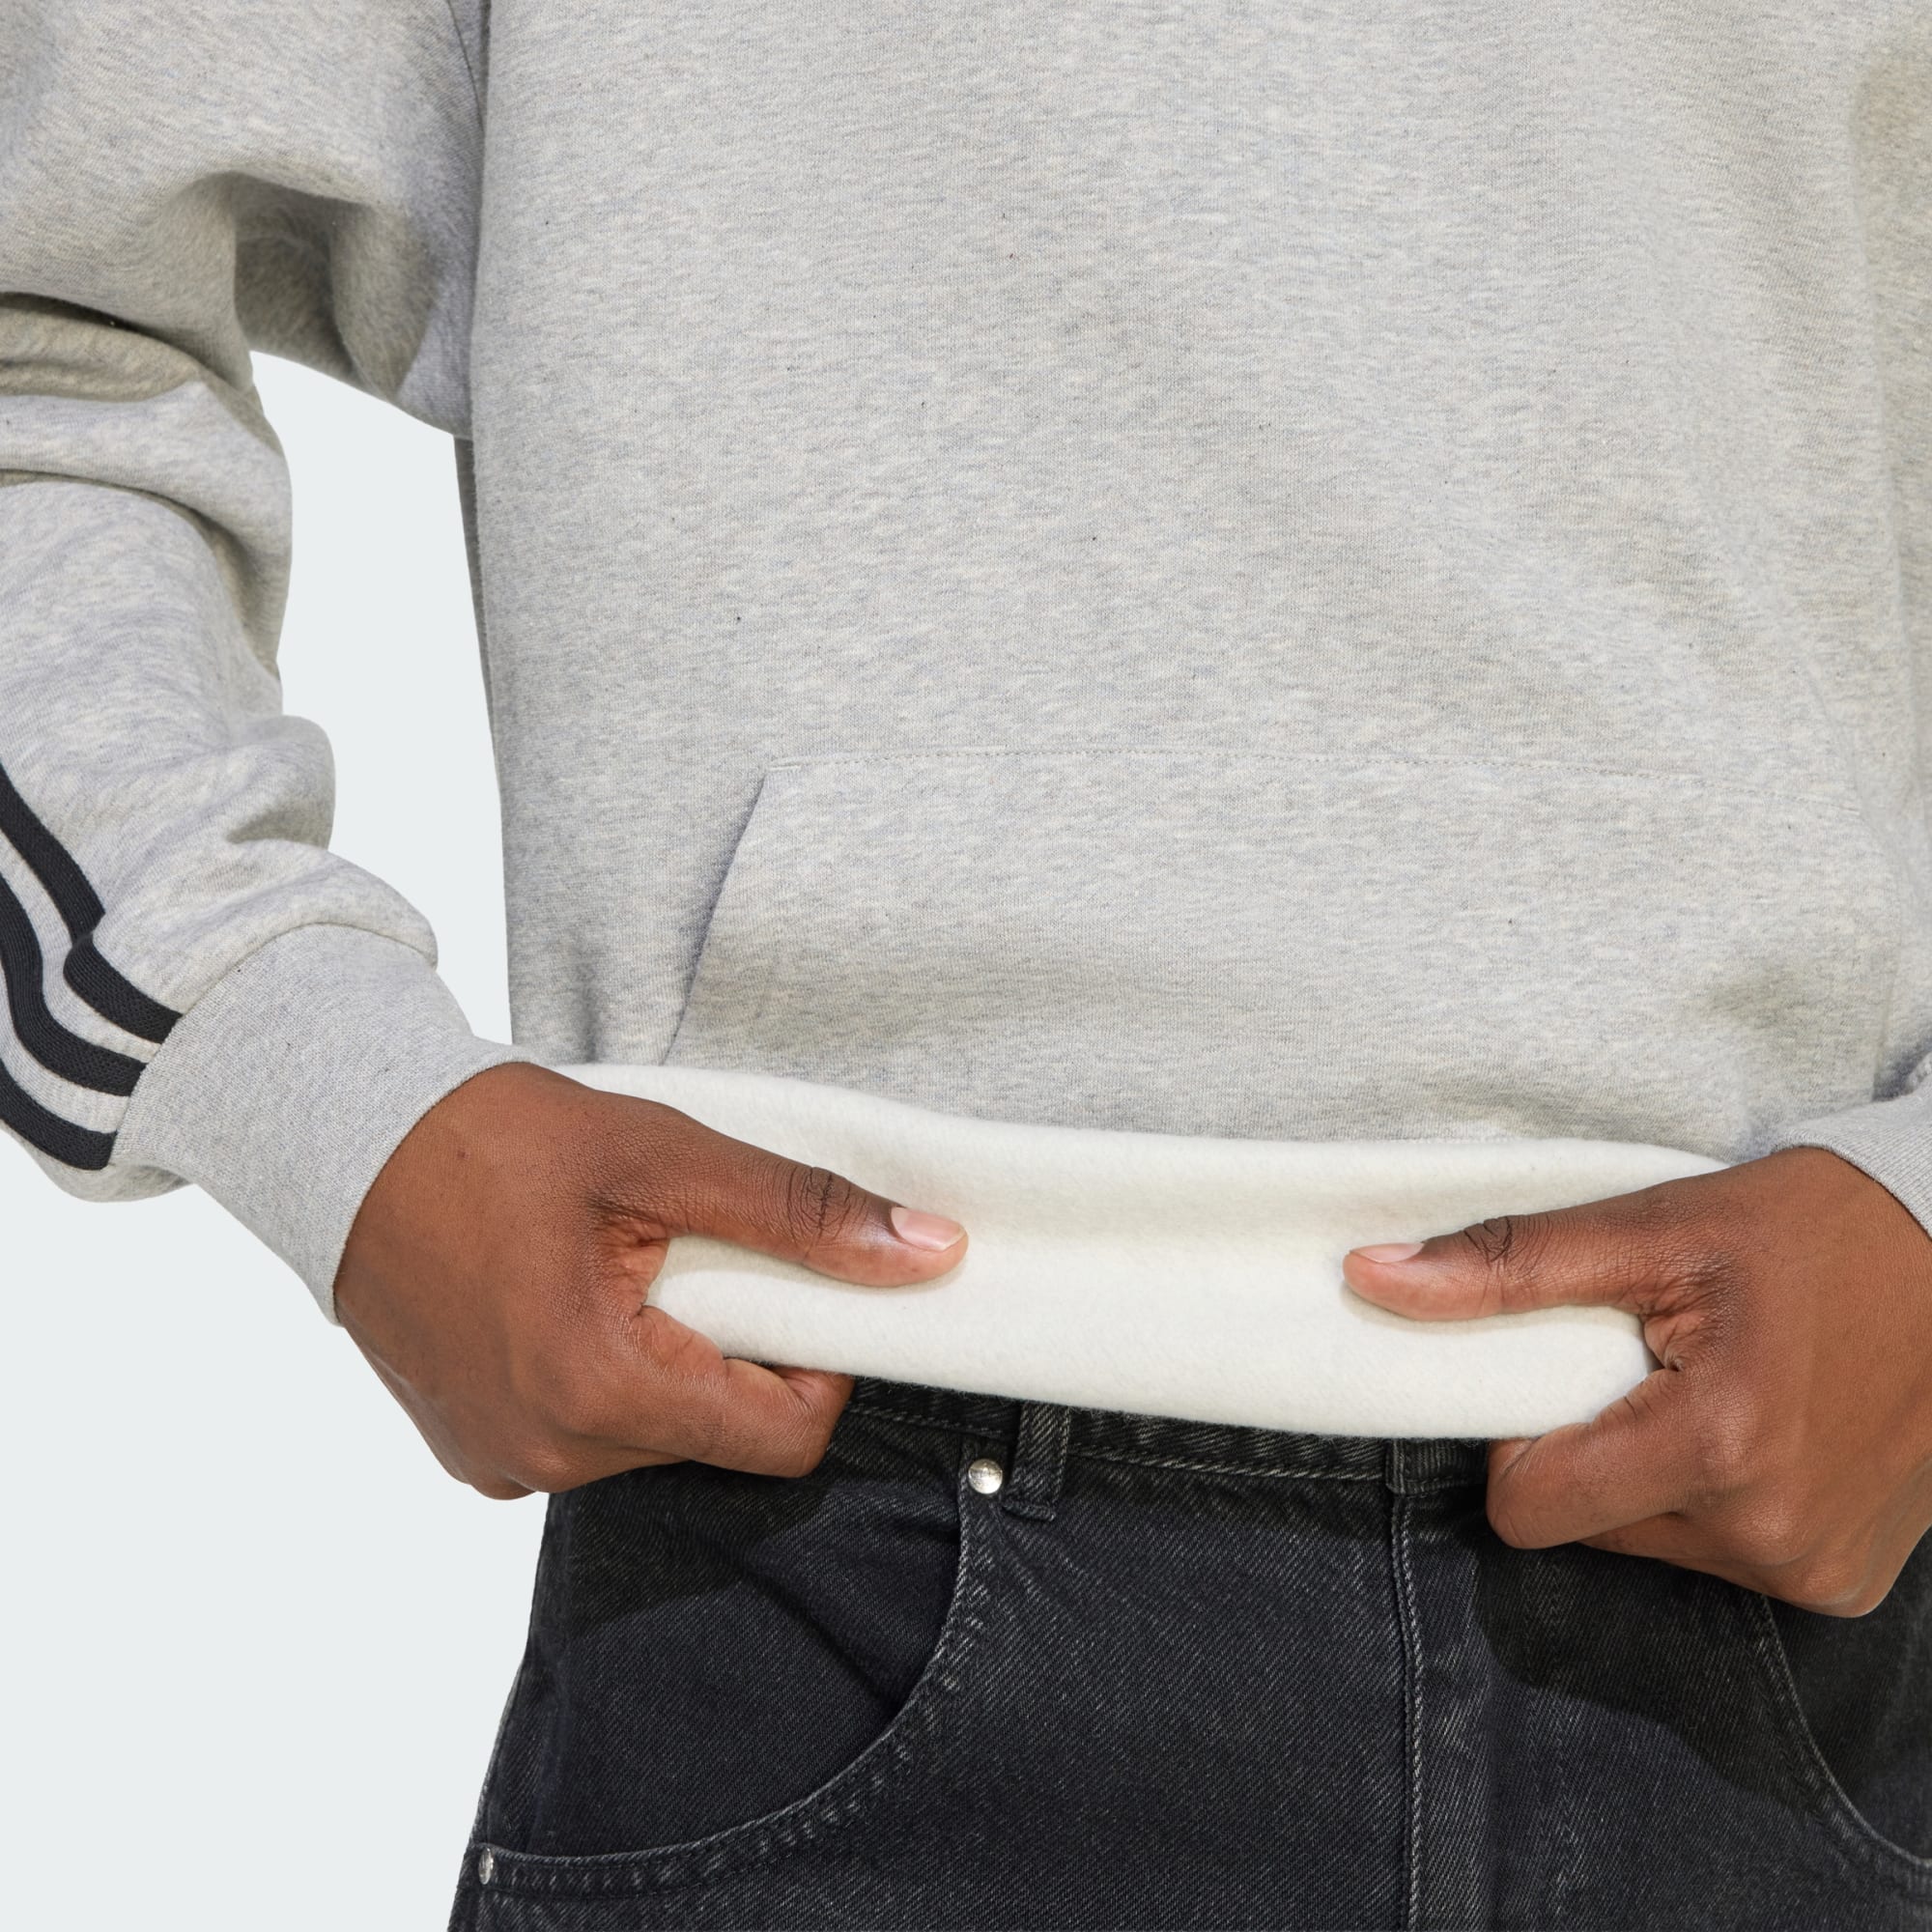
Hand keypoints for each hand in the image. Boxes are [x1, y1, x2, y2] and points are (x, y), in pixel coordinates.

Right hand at [333, 1062, 967, 1498]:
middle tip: (692, 1254)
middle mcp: (546, 1456)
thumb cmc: (491, 1139)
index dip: (820, 1365)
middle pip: (717, 1437)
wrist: (340, 1139)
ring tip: (620, 1266)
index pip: (781, 1439)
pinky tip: (570, 1296)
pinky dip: (607, 1375)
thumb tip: (926, 1254)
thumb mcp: (666, 1156)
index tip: (799, 1289)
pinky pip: (585, 1433)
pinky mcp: (472, 1451)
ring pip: (654, 1437)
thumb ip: (801, 1214)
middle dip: (734, 1352)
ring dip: (668, 1362)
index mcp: (599, 1392)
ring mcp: (501, 1463)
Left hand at [1341, 1146, 1931, 1613]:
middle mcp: (1771, 1536)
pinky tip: (1770, 1423)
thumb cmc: (1814, 1227)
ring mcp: (1818, 1571)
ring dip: (1659, 1471)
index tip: (1565, 1371)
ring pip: (1651, 1541)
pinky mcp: (1847, 1583)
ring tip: (1723, 1384)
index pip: (1527, 1507)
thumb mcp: (1652, 1227)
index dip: (1518, 1440)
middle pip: (1588, 1524)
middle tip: (1657, 1362)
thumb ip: (1506, 1265)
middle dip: (1595, 1448)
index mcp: (1716, 1451)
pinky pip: (1725, 1552)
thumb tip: (1372, 1277)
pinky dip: (1721, 1495)